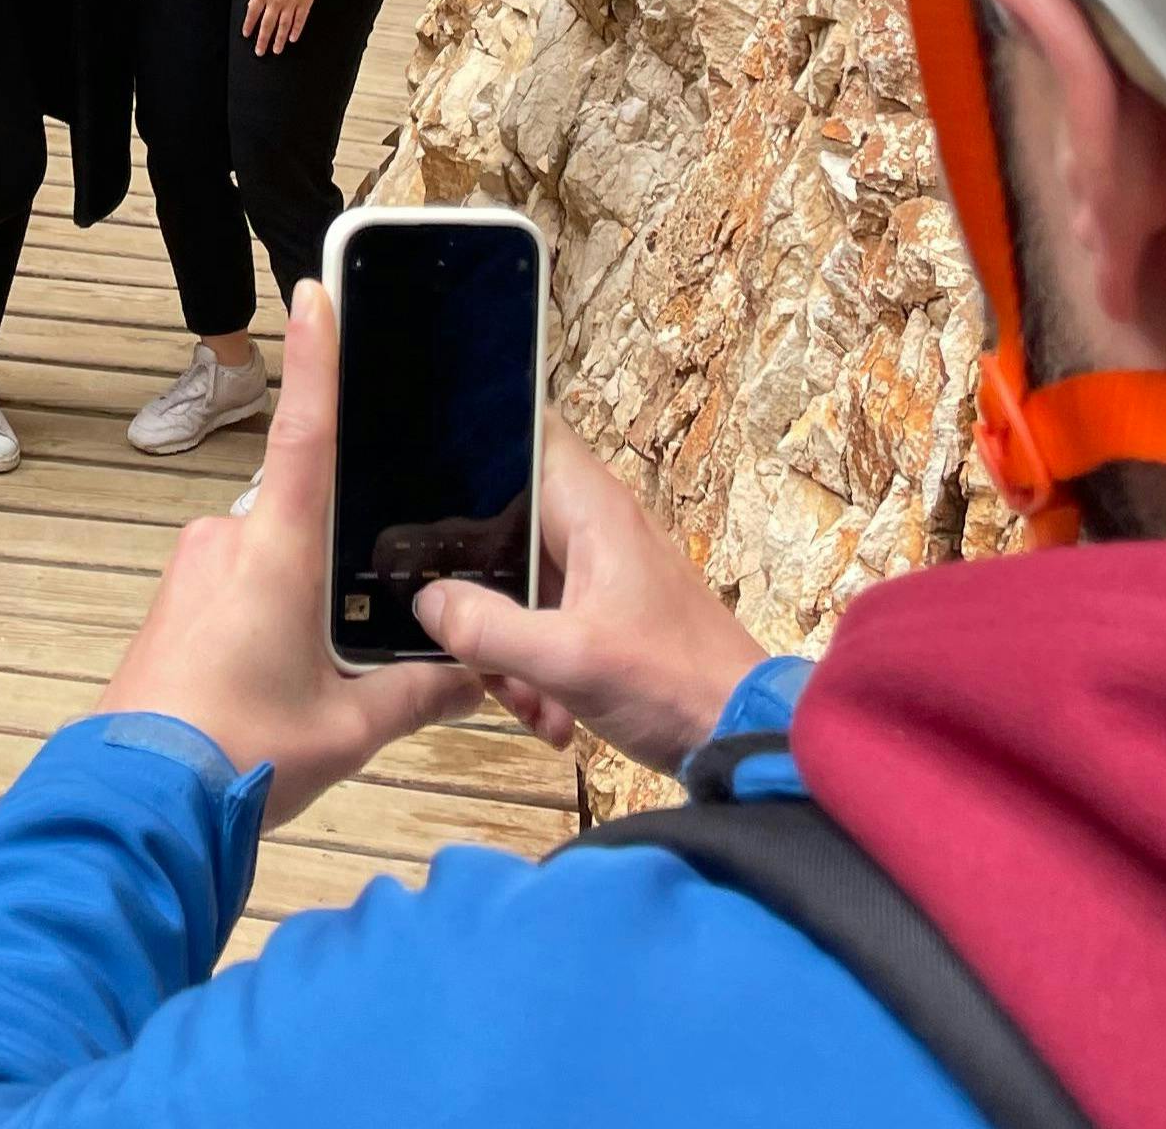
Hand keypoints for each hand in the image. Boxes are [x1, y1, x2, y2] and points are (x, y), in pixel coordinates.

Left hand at [98, 284, 481, 826]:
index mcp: (277, 550)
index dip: (316, 358)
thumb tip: (474, 672)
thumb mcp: (351, 726)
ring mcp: (195, 566)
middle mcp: (229, 539)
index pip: (306, 432)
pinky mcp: (175, 598)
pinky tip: (278, 680)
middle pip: (309, 515)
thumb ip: (419, 691)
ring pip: (276, 557)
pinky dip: (269, 616)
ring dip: (304, 601)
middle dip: (344, 562)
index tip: (315, 290)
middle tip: (353, 637)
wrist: (135, 800)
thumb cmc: (238, 754)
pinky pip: (240, 583)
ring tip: (312, 684)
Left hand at [242, 0, 316, 55]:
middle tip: (260, 51)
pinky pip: (300, 20)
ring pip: (283, 26)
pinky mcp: (305, 2)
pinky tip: (292, 38)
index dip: (249, 25)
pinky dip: (296, 30)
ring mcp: (291, 3)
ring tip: (277, 50)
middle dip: (262, 40)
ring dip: (279, 40)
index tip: (247, 34)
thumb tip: (255, 1)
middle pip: (267, 25)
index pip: (252, 14)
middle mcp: (275, 1)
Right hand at [413, 419, 765, 773]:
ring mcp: (596, 574)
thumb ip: (488, 629)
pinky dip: (530, 664)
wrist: (747, 738)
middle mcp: (592, 528)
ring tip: (521, 696)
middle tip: (456, 627)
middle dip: (471, 579)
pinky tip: (545, 713)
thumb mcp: (569, 659)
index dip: (473, 437)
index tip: (418, 472)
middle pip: (500, 518)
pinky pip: (538, 622)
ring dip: (501, 638)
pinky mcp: (600, 616)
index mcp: (591, 510)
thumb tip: (428, 603)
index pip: (527, 429)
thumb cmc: (671, 683)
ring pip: (515, 581)